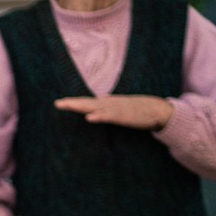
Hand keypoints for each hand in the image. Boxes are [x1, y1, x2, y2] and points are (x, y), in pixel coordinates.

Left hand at [53, 94, 173, 129]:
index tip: (60, 102)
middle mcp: (110, 104)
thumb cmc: (139, 109)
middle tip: (57, 103)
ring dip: (82, 107)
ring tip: (68, 106)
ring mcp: (116, 109)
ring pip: (95, 108)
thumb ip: (110, 102)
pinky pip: (109, 117)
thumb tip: (100, 98)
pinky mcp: (124, 116)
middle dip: (72, 103)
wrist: (158, 110)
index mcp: (108, 103)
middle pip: (88, 103)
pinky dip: (99, 116)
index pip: (87, 102)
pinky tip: (89, 117)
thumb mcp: (122, 105)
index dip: (74, 102)